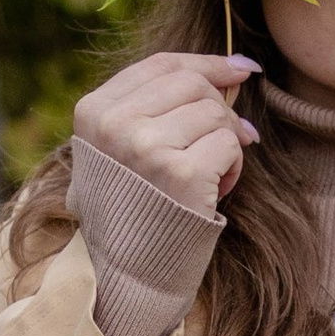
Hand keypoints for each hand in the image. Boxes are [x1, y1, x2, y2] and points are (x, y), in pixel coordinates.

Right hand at [74, 53, 260, 218]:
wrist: (124, 272)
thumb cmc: (131, 207)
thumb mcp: (119, 148)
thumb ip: (153, 106)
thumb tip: (236, 68)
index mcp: (93, 111)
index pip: (162, 65)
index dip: (208, 63)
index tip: (240, 70)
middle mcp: (115, 124)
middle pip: (192, 84)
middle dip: (220, 108)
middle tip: (228, 138)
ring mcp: (146, 147)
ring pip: (215, 113)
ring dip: (227, 142)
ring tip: (210, 174)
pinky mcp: (181, 174)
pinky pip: (229, 144)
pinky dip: (233, 166)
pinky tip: (215, 190)